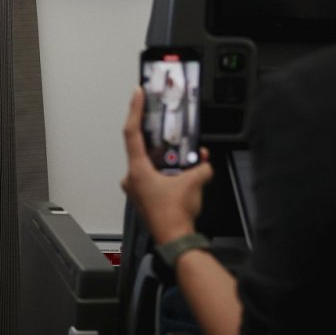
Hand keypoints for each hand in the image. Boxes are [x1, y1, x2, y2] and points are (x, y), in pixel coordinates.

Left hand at [120, 87, 212, 244]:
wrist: (175, 240)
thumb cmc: (175, 216)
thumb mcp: (194, 182)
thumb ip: (200, 166)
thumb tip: (202, 160)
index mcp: (138, 170)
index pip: (132, 132)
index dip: (135, 110)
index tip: (137, 94)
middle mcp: (132, 178)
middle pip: (142, 147)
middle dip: (157, 137)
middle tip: (166, 123)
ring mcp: (136, 189)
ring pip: (149, 163)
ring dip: (165, 157)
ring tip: (182, 152)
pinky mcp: (144, 197)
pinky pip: (153, 176)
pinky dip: (166, 171)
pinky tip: (183, 172)